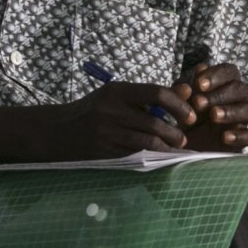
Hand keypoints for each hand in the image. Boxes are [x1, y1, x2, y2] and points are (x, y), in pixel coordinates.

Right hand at [35, 79, 193, 161]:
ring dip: (167, 147)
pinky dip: (153, 156)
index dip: (178, 105)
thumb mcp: (118, 96)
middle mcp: (111, 110)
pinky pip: (136, 155)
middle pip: (154, 123)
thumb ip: (151, 96)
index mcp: (117, 91)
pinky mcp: (104, 152)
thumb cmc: (95, 110)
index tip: (189, 115)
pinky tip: (159, 156)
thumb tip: (187, 91)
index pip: (156, 93)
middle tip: (183, 137)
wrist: (58, 131)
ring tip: (175, 147)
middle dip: (175, 132)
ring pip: (147, 142)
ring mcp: (107, 133)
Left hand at [176, 61, 247, 151]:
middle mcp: (236, 101)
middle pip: (240, 89)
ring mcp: (242, 120)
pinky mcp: (244, 141)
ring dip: (233, 110)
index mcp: (223, 86)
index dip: (217, 75)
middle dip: (219, 94)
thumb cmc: (183, 122)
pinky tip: (224, 137)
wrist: (183, 151)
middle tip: (198, 103)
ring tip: (213, 116)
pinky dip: (242, 135)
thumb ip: (179, 96)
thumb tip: (186, 88)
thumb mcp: (176, 107)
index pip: (230, 72)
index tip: (198, 84)